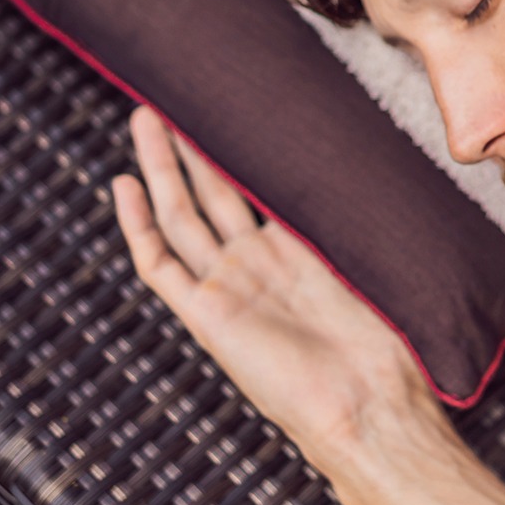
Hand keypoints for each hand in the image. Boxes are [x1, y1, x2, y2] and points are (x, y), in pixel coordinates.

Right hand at [112, 106, 488, 504]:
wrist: (366, 403)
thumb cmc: (381, 345)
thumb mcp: (369, 265)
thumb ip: (354, 221)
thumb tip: (376, 161)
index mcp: (291, 252)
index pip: (253, 191)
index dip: (238, 152)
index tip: (230, 107)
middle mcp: (252, 267)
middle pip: (208, 194)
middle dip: (189, 148)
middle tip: (171, 102)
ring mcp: (226, 288)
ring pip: (181, 215)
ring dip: (161, 166)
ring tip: (145, 116)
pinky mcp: (206, 317)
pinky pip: (160, 264)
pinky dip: (138, 224)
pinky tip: (123, 183)